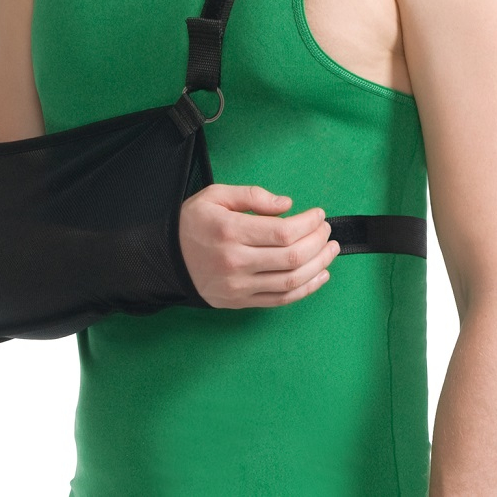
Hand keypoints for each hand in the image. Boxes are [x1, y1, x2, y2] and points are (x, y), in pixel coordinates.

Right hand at [179, 184, 339, 308]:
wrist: (166, 258)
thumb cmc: (193, 222)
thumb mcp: (216, 195)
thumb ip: (252, 195)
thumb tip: (287, 205)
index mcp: (230, 231)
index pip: (282, 232)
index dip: (308, 224)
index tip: (319, 215)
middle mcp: (235, 261)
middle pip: (291, 257)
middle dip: (318, 242)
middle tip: (327, 231)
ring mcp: (238, 286)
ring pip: (290, 281)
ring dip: (318, 265)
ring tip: (330, 250)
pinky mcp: (240, 301)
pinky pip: (280, 300)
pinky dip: (306, 289)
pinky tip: (320, 276)